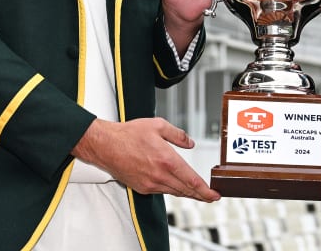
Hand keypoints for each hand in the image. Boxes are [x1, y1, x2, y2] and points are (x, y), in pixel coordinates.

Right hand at [73, 117, 219, 201]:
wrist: (106, 146)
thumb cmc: (129, 134)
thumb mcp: (158, 125)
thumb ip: (177, 135)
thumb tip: (190, 143)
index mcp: (166, 160)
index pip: (191, 180)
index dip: (205, 190)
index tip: (215, 194)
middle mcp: (159, 175)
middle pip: (186, 190)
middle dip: (200, 194)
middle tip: (211, 196)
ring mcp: (150, 184)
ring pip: (175, 192)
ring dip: (187, 193)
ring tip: (197, 192)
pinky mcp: (142, 188)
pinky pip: (162, 191)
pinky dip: (172, 189)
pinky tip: (176, 186)